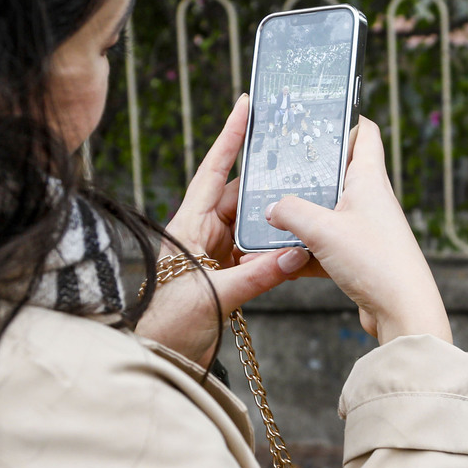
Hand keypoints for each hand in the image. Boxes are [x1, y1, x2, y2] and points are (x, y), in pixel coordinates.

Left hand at [135, 95, 304, 363]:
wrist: (160, 361)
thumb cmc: (169, 327)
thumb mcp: (213, 297)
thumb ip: (256, 276)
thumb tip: (294, 254)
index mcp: (188, 226)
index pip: (212, 172)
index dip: (229, 137)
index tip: (245, 106)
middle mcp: (201, 234)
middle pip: (241, 197)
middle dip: (269, 182)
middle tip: (300, 162)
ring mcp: (215, 255)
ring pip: (253, 225)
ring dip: (277, 220)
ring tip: (307, 203)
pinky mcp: (227, 276)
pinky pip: (258, 253)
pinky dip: (278, 250)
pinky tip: (299, 246)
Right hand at [267, 116, 449, 344]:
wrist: (403, 313)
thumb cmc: (375, 262)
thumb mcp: (322, 230)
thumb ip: (291, 211)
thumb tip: (272, 207)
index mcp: (370, 179)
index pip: (365, 133)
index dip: (346, 119)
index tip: (318, 115)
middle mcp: (371, 200)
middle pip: (338, 174)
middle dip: (307, 174)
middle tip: (276, 170)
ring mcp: (367, 229)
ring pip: (327, 214)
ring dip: (300, 220)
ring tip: (268, 220)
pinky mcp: (361, 257)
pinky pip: (327, 246)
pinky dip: (305, 252)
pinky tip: (280, 261)